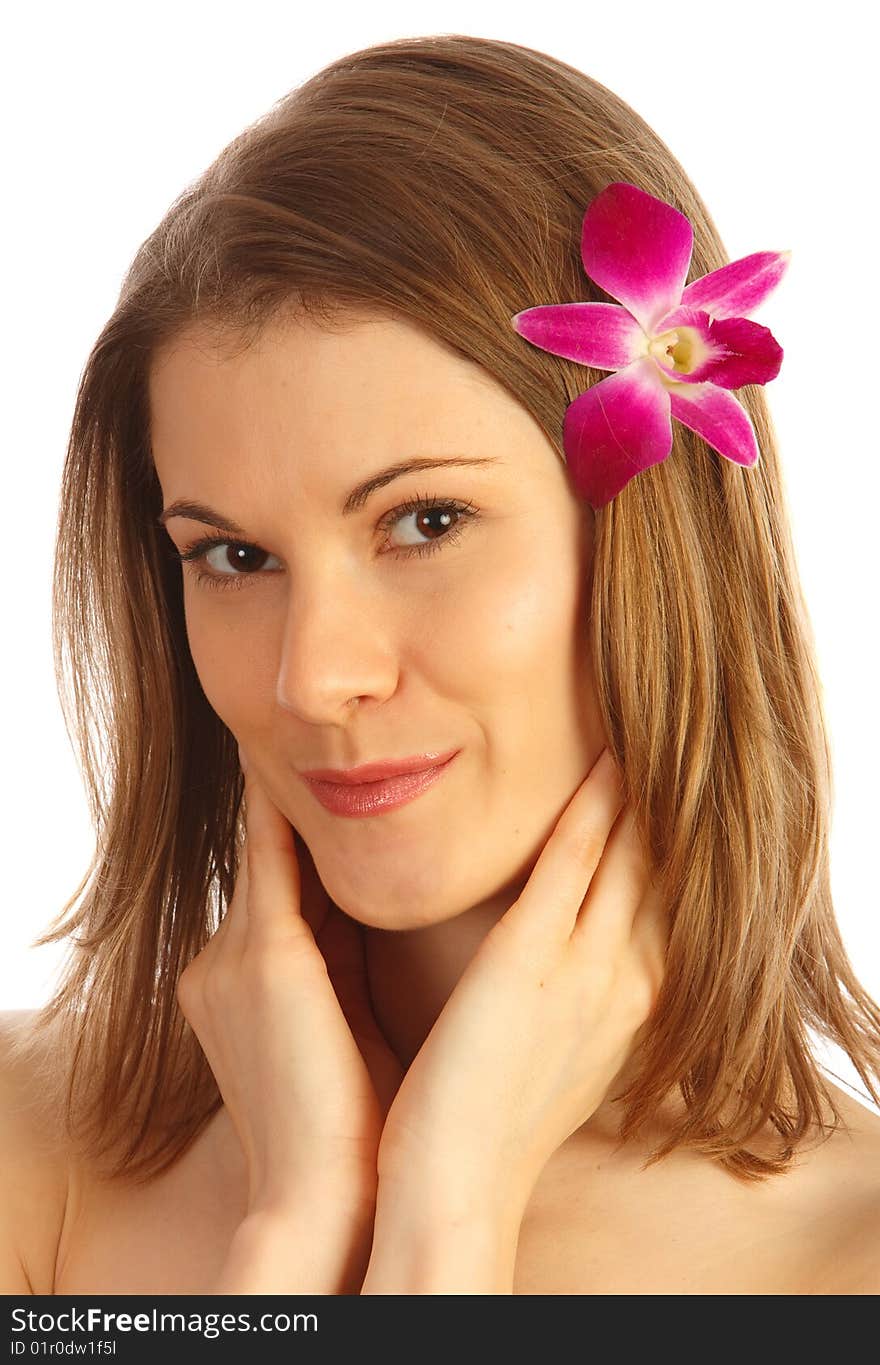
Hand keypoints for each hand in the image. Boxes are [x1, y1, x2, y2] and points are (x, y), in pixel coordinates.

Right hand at [176, 746, 402, 1216]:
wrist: (327, 1201)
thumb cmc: (357, 1126)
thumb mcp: (346, 1027)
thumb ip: (350, 967)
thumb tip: (390, 916)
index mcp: (244, 989)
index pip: (283, 895)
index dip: (313, 847)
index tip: (346, 801)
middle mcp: (221, 965)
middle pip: (273, 867)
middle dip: (308, 816)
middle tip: (341, 750)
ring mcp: (232, 959)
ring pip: (271, 853)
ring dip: (299, 802)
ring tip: (329, 744)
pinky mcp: (262, 958)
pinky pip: (274, 857)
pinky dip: (285, 811)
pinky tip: (298, 765)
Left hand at [374, 746, 668, 1217]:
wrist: (453, 1188)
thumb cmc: (489, 1122)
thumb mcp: (552, 1053)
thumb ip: (567, 1000)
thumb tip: (560, 960)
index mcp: (627, 1005)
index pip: (666, 901)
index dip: (677, 841)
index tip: (678, 789)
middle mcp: (625, 981)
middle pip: (665, 870)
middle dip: (673, 804)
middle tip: (682, 736)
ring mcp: (585, 969)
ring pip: (630, 853)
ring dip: (642, 788)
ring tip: (651, 725)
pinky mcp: (532, 959)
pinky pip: (575, 862)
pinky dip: (595, 806)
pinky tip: (607, 761)